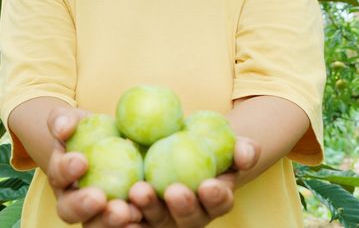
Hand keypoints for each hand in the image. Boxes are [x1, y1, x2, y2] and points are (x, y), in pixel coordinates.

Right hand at [45, 107, 143, 226]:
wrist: (110, 144)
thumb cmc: (86, 129)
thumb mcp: (72, 119)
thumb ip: (62, 119)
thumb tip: (64, 128)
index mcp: (61, 178)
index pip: (59, 177)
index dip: (66, 171)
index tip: (81, 161)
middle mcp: (75, 203)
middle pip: (72, 212)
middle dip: (84, 207)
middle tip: (99, 198)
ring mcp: (99, 214)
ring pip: (99, 225)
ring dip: (112, 221)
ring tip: (130, 212)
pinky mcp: (125, 217)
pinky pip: (129, 224)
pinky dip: (138, 223)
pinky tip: (149, 214)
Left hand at [127, 137, 259, 227]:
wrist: (168, 143)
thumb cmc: (203, 141)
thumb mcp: (224, 139)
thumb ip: (241, 146)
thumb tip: (246, 153)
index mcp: (213, 200)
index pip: (219, 201)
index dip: (216, 196)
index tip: (209, 184)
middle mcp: (188, 217)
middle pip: (187, 218)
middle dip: (182, 207)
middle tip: (174, 190)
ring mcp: (160, 221)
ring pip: (154, 223)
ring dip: (147, 210)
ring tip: (138, 192)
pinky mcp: (134, 216)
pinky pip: (127, 219)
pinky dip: (119, 214)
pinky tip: (112, 203)